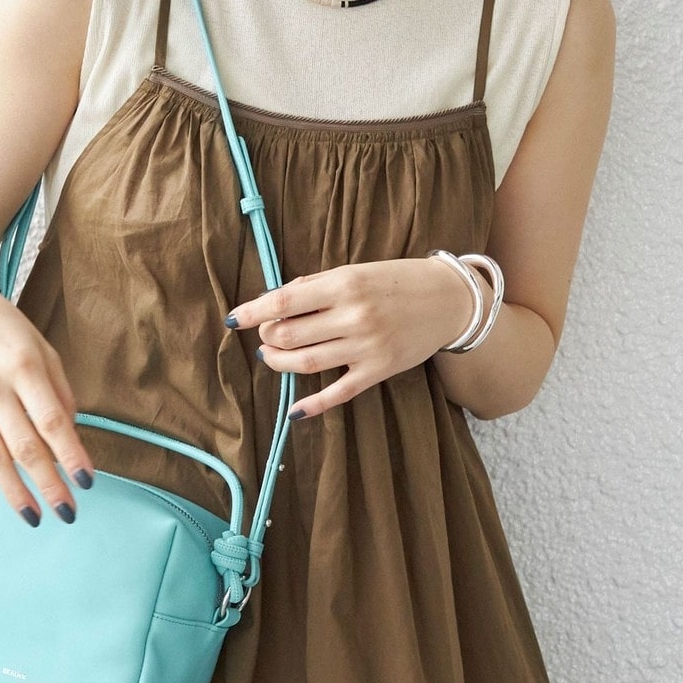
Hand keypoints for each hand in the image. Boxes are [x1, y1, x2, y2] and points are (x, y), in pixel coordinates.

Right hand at [0, 271, 95, 524]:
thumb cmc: (3, 327)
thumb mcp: (40, 346)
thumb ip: (59, 390)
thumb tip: (71, 437)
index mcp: (23, 364)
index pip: (51, 420)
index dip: (70, 454)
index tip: (87, 482)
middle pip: (23, 445)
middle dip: (47, 483)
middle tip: (67, 512)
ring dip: (13, 491)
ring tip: (33, 516)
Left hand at [225, 258, 477, 418]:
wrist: (447, 300)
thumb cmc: (395, 280)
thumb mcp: (354, 270)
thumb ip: (315, 285)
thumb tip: (275, 301)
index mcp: (344, 285)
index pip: (284, 302)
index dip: (253, 312)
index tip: (234, 318)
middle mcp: (353, 316)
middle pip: (289, 335)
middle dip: (266, 337)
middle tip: (263, 335)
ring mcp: (366, 347)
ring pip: (306, 363)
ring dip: (278, 363)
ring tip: (269, 356)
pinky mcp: (378, 371)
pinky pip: (339, 393)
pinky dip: (314, 405)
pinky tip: (294, 411)